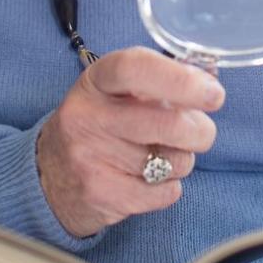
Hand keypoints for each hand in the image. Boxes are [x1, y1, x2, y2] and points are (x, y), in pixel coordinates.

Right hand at [36, 47, 225, 237]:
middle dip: (199, 130)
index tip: (213, 93)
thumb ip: (163, 78)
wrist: (48, 175)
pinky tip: (147, 178)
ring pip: (172, 161)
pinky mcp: (100, 195)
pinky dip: (168, 187)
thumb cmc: (99, 123)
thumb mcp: (118, 90)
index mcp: (96, 80)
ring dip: (181, 160)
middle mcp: (87, 115)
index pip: (137, 68)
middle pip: (167, 122)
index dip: (180, 79)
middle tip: (200, 132)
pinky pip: (164, 193)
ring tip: (160, 154)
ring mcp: (90, 157)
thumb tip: (210, 76)